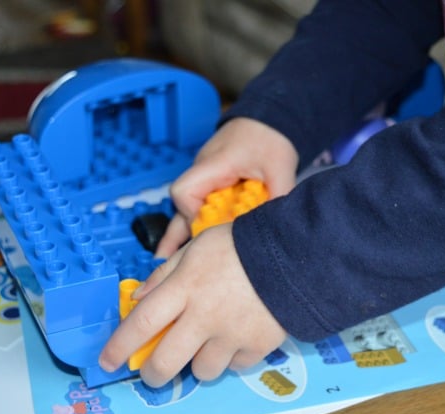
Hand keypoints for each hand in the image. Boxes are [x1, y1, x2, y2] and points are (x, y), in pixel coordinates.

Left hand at [99, 223, 287, 386]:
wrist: (295, 254)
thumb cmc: (241, 245)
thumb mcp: (197, 247)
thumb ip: (166, 274)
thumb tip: (139, 298)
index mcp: (185, 287)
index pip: (141, 323)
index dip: (119, 347)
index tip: (106, 362)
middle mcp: (204, 316)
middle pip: (166, 363)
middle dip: (152, 373)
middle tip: (152, 371)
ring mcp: (232, 335)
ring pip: (202, 372)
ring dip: (198, 363)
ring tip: (207, 345)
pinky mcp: (258, 347)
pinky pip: (235, 366)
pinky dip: (231, 358)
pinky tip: (235, 339)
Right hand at [155, 117, 297, 256]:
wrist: (271, 120)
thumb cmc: (270, 139)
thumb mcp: (281, 170)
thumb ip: (278, 198)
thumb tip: (276, 229)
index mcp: (214, 164)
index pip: (184, 191)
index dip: (193, 215)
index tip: (212, 230)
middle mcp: (202, 171)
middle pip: (179, 205)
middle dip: (176, 234)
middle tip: (164, 263)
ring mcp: (204, 177)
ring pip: (184, 208)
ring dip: (179, 233)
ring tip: (164, 263)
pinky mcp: (211, 183)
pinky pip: (196, 206)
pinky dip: (193, 225)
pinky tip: (187, 247)